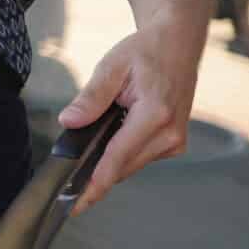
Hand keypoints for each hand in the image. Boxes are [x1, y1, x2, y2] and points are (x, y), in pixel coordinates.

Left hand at [61, 23, 199, 209]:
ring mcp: (176, 141)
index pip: (117, 158)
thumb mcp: (112, 66)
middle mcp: (170, 132)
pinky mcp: (175, 143)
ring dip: (111, 156)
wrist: (178, 43)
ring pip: (130, 165)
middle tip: (71, 161)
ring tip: (106, 123)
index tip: (76, 205)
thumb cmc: (147, 51)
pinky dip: (124, 150)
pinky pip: (140, 157)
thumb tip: (69, 122)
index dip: (94, 184)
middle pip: (122, 166)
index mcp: (156, 113)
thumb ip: (91, 97)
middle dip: (95, 167)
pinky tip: (120, 128)